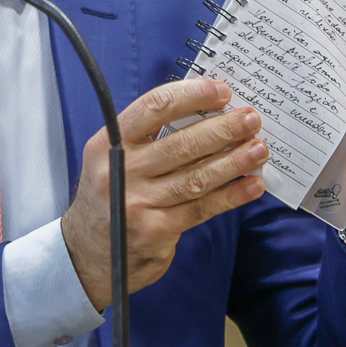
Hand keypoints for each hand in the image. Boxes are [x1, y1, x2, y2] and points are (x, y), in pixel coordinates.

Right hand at [60, 77, 270, 310]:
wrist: (86, 254)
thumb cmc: (109, 198)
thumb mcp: (111, 161)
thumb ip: (147, 139)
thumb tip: (206, 114)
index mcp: (109, 144)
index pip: (153, 108)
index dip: (192, 96)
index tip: (222, 92)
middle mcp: (120, 171)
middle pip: (181, 143)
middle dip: (222, 129)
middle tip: (251, 119)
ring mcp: (137, 203)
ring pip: (195, 177)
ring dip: (233, 161)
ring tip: (259, 150)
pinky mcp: (155, 231)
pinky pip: (201, 208)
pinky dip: (230, 196)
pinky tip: (252, 185)